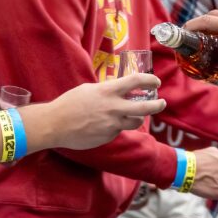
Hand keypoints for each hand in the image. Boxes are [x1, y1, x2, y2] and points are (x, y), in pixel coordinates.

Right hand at [47, 74, 165, 150]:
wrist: (56, 125)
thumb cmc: (69, 103)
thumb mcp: (89, 90)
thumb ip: (106, 90)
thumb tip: (118, 90)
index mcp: (108, 91)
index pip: (136, 81)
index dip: (150, 81)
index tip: (156, 82)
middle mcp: (114, 108)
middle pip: (145, 107)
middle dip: (158, 105)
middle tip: (162, 102)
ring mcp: (112, 124)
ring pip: (136, 121)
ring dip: (139, 117)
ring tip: (136, 114)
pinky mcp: (108, 137)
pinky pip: (119, 130)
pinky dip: (117, 126)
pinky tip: (104, 124)